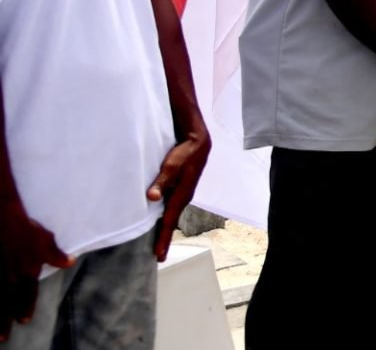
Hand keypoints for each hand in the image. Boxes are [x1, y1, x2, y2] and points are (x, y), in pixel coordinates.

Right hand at [0, 197, 72, 338]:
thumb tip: (70, 262)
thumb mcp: (46, 241)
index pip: (27, 294)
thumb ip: (56, 255)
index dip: (25, 307)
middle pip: (7, 303)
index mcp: (26, 271)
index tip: (24, 320)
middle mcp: (10, 277)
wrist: (4, 220)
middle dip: (5, 321)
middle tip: (3, 336)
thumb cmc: (26, 229)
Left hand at [146, 124, 210, 260]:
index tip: (159, 256)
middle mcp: (183, 198)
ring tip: (158, 242)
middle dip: (165, 239)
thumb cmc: (184, 153)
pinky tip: (160, 219)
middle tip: (158, 256)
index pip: (170, 222)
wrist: (199, 143)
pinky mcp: (181, 189)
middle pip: (171, 223)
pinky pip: (171, 208)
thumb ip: (162, 181)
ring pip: (172, 215)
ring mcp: (183, 194)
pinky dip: (166, 217)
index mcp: (181, 196)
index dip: (163, 239)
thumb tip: (152, 198)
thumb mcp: (171, 165)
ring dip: (165, 229)